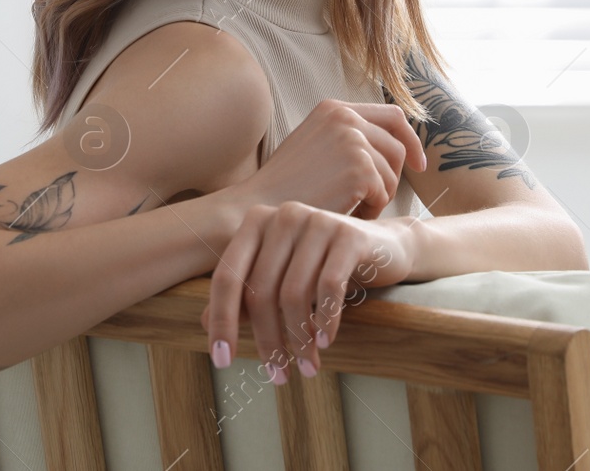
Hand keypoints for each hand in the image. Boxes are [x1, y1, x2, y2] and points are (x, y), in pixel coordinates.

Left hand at [201, 201, 411, 381]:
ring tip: (308, 366)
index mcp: (257, 222)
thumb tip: (203, 323)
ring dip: (299, 339)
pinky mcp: (348, 234)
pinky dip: (325, 321)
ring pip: (294, 294)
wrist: (386, 248)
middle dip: (268, 341)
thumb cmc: (324, 267)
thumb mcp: (283, 279)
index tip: (221, 361)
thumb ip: (246, 295)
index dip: (221, 321)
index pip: (227, 277)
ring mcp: (317, 220)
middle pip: (260, 291)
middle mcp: (283, 215)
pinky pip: (328, 287)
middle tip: (279, 375)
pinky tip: (326, 341)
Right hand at [224, 99, 426, 220]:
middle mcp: (346, 117)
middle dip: (393, 176)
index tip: (418, 165)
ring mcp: (353, 140)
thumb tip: (391, 142)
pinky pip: (383, 192)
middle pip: (397, 147)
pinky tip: (346, 213)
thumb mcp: (315, 144)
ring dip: (378, 196)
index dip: (410, 140)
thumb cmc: (285, 185)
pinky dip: (370, 210)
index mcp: (334, 108)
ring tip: (350, 207)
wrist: (259, 207)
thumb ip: (346, 136)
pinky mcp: (359, 167)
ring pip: (392, 173)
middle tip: (374, 200)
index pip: (392, 116)